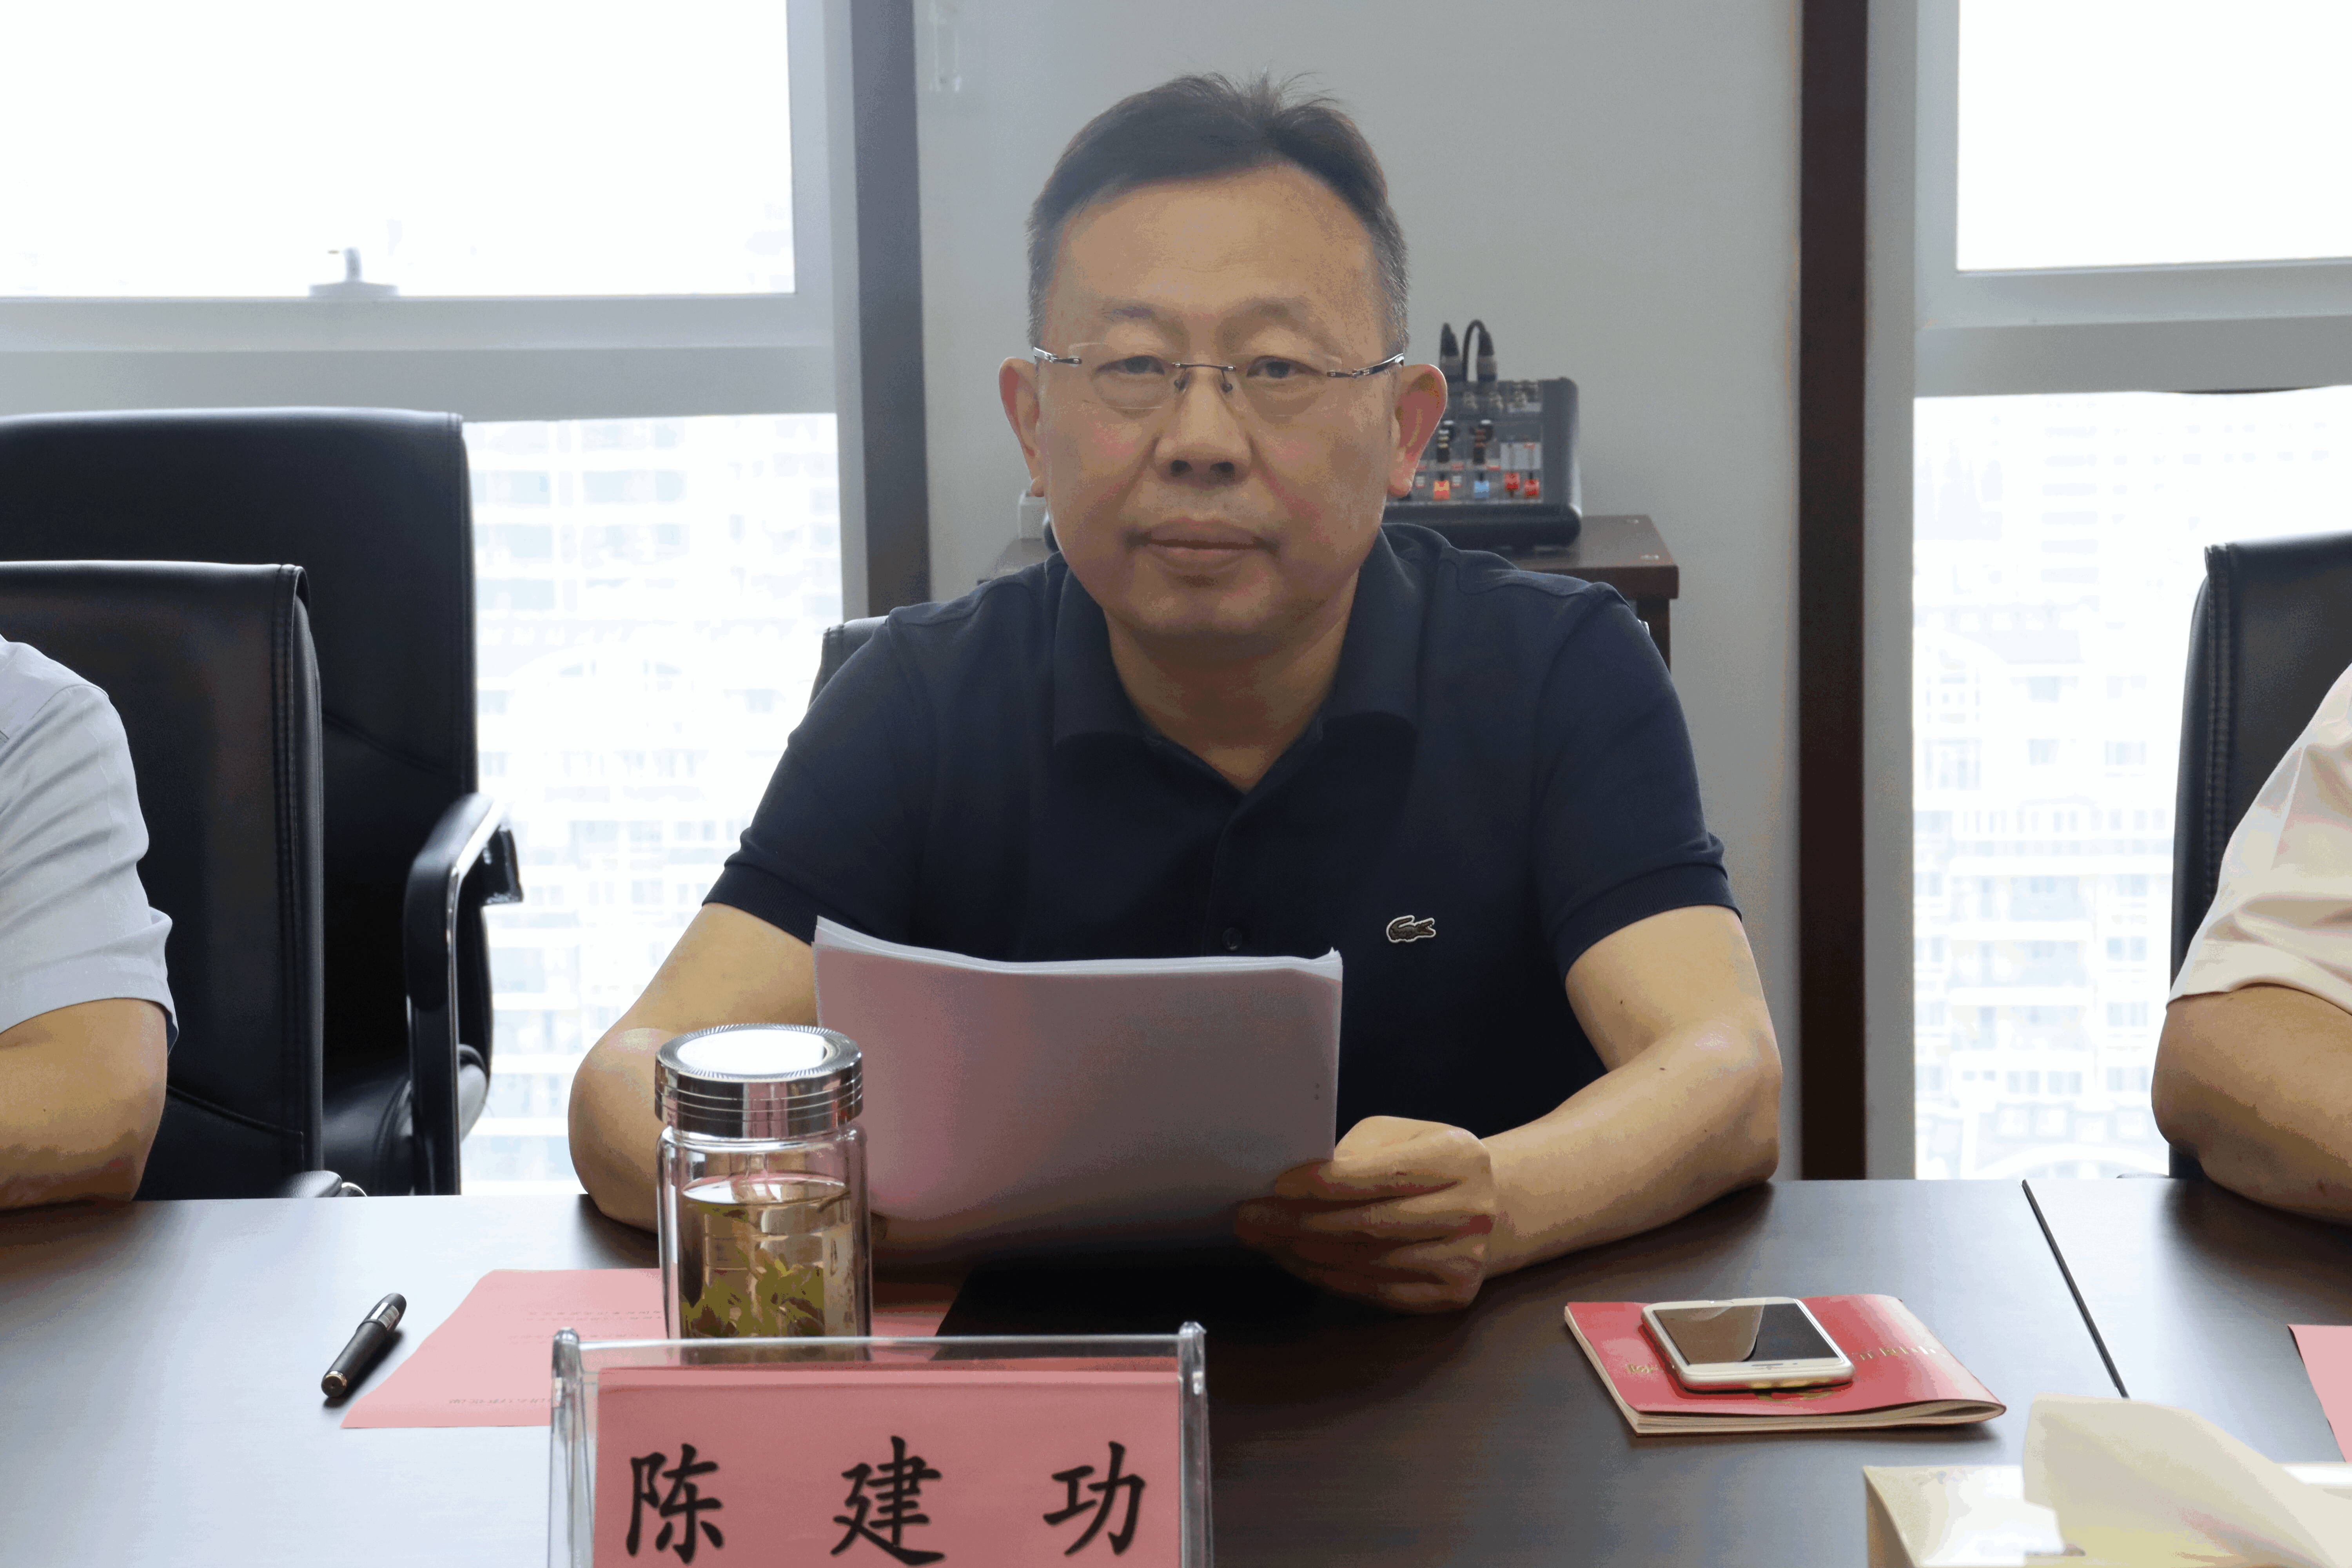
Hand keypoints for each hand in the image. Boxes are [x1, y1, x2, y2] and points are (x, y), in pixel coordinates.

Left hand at [1233, 1116, 1499, 1312]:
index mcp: (1458, 1158)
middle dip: (1300, 1222)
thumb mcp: (1399, 1137)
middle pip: (1370, 1223)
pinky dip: (1331, 1278)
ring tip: (1265, 1241)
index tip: (1276, 1185)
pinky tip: (1298, 1263)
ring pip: (1368, 1261)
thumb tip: (1291, 1181)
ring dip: (1305, 1255)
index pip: (1381, 1175)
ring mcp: (1465, 1257)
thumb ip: (1355, 1153)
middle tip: (1251, 1219)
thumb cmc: (1426, 1163)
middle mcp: (1471, 1210)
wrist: (1489, 1205)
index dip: (1325, 1183)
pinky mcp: (1453, 1293)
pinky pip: (1378, 1292)